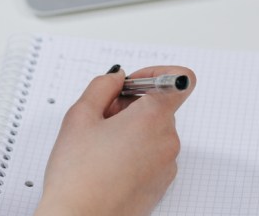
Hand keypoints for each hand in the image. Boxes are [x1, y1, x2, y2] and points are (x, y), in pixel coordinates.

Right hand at [36, 65, 195, 215]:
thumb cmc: (78, 174)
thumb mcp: (80, 115)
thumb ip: (102, 86)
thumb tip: (116, 78)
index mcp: (153, 118)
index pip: (180, 80)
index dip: (155, 73)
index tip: (133, 82)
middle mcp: (168, 140)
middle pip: (158, 106)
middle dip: (130, 105)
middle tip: (100, 118)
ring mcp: (167, 165)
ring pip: (153, 130)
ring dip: (129, 128)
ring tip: (98, 144)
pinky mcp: (161, 183)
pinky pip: (151, 153)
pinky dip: (133, 150)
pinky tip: (106, 162)